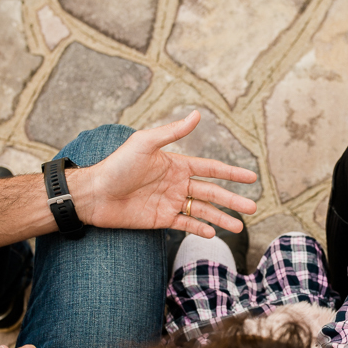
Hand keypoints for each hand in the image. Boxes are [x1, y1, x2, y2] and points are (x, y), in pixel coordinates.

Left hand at [74, 111, 257, 236]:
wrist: (95, 194)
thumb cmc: (117, 165)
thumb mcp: (145, 143)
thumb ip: (173, 132)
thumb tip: (197, 114)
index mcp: (177, 164)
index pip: (212, 169)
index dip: (232, 173)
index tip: (252, 178)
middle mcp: (177, 183)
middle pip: (212, 193)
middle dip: (233, 201)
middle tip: (253, 209)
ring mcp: (170, 202)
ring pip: (203, 211)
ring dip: (221, 218)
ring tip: (239, 228)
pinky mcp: (160, 219)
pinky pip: (185, 225)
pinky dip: (199, 229)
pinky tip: (213, 233)